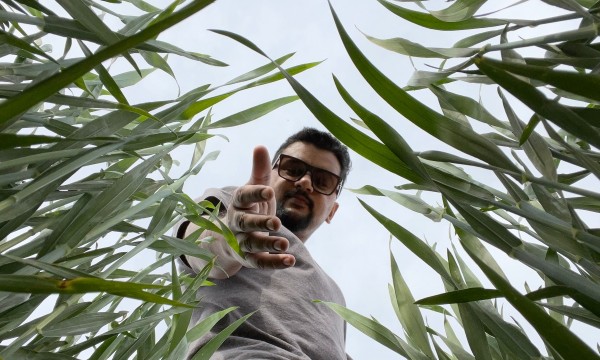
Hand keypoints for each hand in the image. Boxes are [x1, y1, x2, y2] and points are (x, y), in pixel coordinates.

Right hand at [225, 146, 295, 268]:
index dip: (256, 194)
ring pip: (253, 244)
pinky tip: (290, 260)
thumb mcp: (255, 188)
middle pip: (246, 223)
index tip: (269, 191)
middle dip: (260, 223)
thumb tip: (260, 146)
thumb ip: (260, 171)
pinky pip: (260, 262)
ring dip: (268, 244)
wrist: (232, 236)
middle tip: (276, 223)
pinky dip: (274, 263)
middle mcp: (237, 223)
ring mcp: (242, 242)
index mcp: (239, 203)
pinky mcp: (249, 258)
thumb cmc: (250, 207)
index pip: (244, 197)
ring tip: (284, 244)